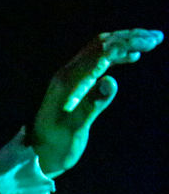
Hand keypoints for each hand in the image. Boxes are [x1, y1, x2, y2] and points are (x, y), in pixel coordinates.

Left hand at [27, 27, 162, 175]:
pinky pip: (97, 62)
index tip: (148, 42)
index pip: (99, 52)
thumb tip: (111, 81)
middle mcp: (68, 74)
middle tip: (156, 37)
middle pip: (101, 44)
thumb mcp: (75, 129)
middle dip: (129, 37)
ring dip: (124, 43)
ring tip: (151, 41)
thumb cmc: (55, 147)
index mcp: (68, 81)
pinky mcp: (75, 86)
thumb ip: (92, 105)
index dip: (125, 44)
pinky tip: (132, 57)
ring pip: (100, 50)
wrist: (37, 156)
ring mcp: (71, 79)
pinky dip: (117, 56)